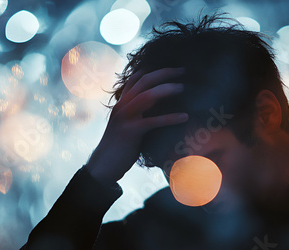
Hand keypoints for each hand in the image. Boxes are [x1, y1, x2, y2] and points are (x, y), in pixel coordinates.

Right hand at [86, 67, 187, 182]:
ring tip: (183, 88)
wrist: (103, 165)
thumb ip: (138, 114)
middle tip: (182, 70)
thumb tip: (157, 109)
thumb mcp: (127, 125)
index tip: (171, 67)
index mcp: (121, 103)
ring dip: (167, 89)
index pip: (136, 78)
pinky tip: (184, 117)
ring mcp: (126, 117)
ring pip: (148, 95)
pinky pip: (154, 121)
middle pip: (144, 81)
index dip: (153, 69)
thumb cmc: (119, 147)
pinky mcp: (131, 131)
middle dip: (164, 73)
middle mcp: (122, 106)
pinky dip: (171, 118)